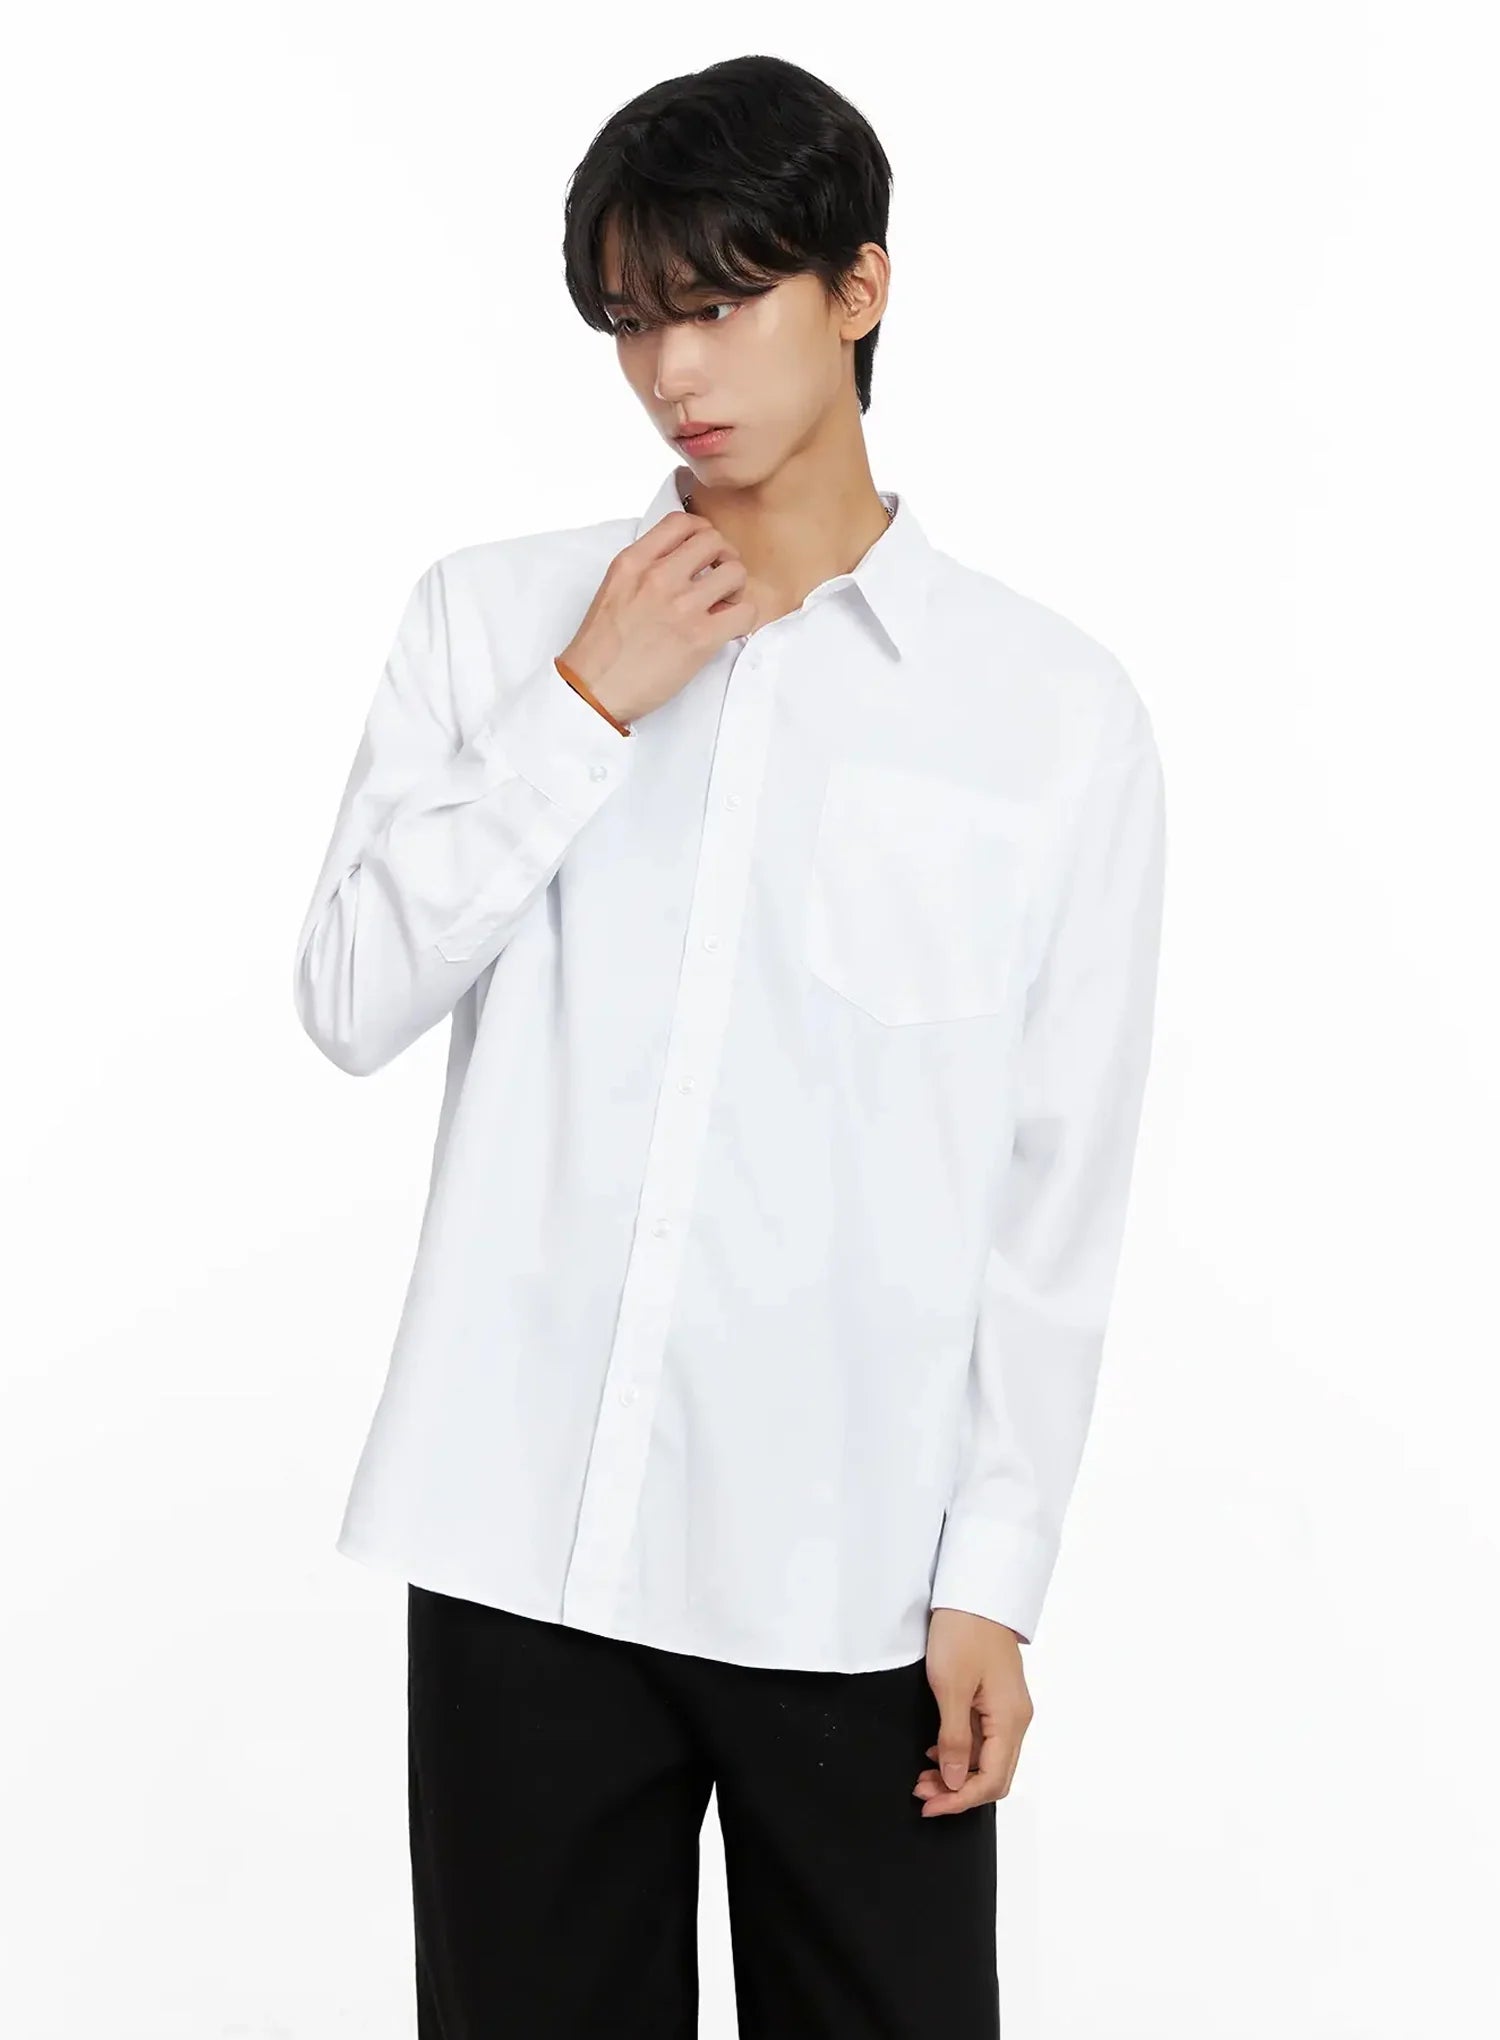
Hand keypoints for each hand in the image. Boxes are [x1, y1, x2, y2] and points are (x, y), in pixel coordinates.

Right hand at [559, 511, 758, 726]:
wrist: (593, 690)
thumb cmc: (601, 649)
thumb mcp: (613, 590)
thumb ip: (643, 570)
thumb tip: (679, 564)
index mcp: (633, 562)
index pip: (681, 522)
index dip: (701, 532)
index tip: (703, 552)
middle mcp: (658, 577)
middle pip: (713, 540)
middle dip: (723, 557)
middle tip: (718, 579)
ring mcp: (681, 606)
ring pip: (735, 573)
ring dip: (736, 589)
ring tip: (724, 606)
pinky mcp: (700, 638)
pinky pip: (745, 612)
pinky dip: (744, 619)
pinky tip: (728, 629)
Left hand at [912, 1607, 1032, 1816]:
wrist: (974, 1592)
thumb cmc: (963, 1632)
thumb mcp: (950, 1687)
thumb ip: (954, 1739)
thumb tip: (956, 1781)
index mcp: (1010, 1719)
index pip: (992, 1780)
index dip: (960, 1800)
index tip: (930, 1806)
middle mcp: (1016, 1718)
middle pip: (993, 1775)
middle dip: (958, 1792)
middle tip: (921, 1792)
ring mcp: (1008, 1708)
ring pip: (987, 1758)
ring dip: (957, 1774)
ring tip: (923, 1777)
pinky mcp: (996, 1698)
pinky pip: (983, 1739)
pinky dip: (960, 1752)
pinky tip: (936, 1751)